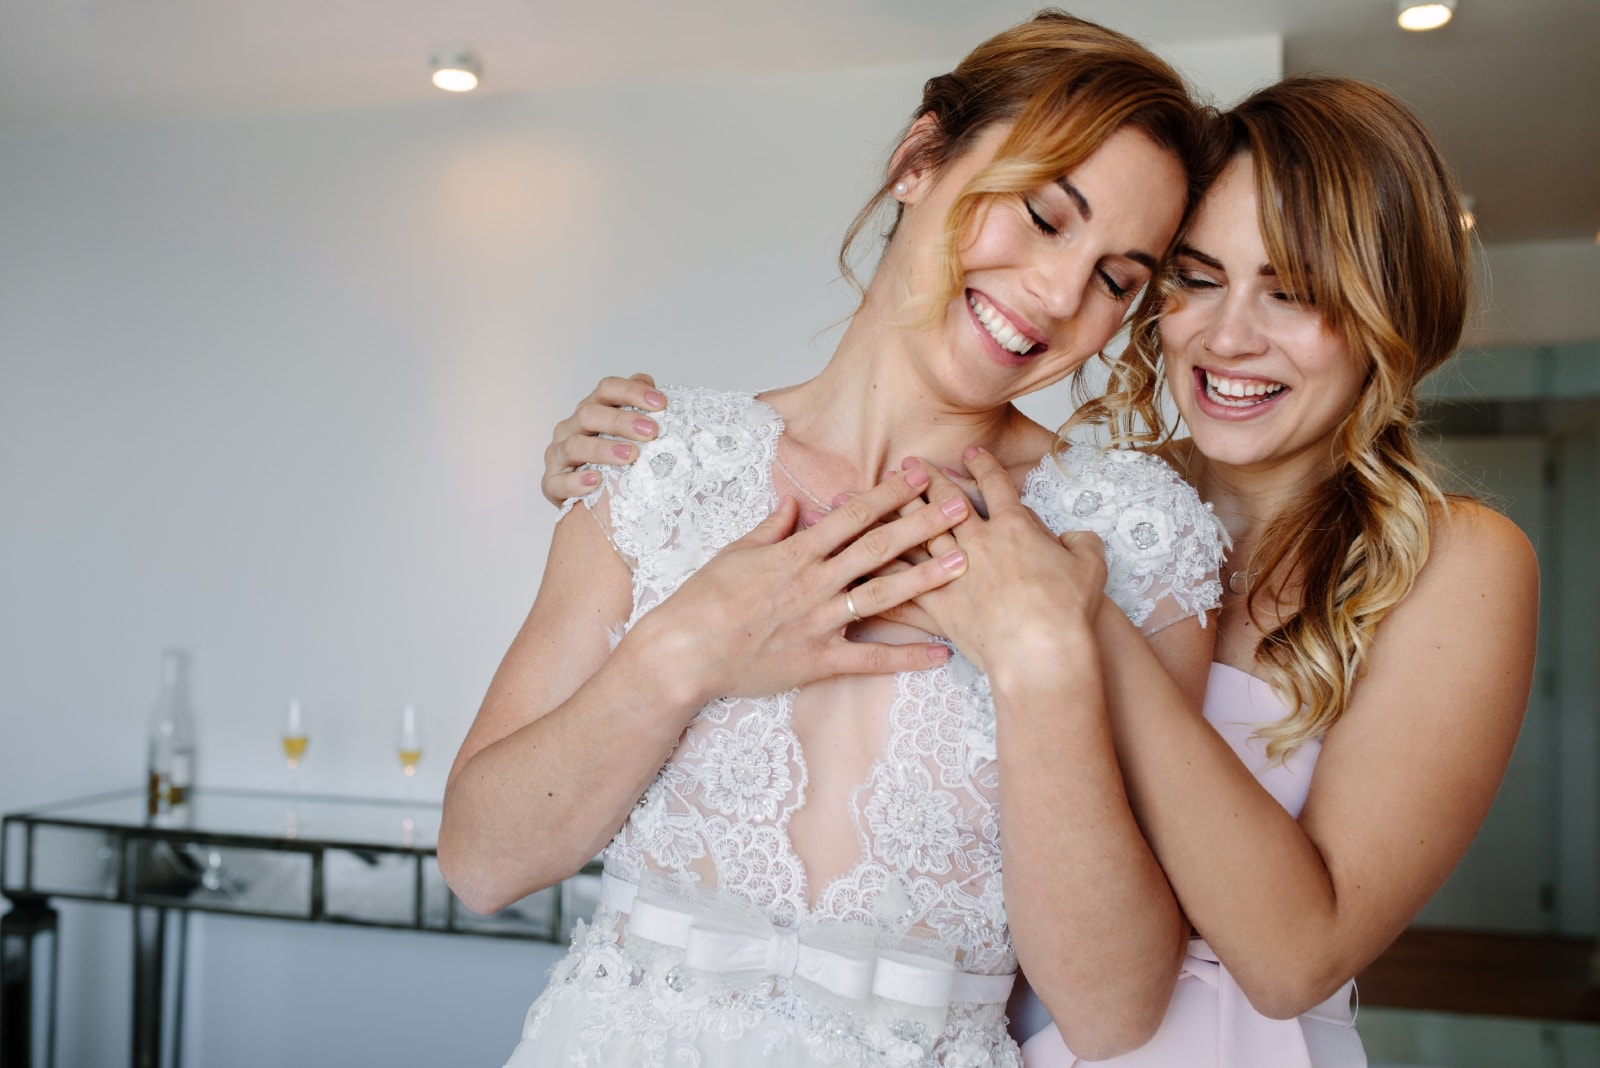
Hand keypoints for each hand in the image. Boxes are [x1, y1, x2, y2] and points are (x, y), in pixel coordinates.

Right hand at [542, 373, 662, 504]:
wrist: (593, 499)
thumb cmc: (616, 461)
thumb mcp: (631, 434)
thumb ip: (643, 412)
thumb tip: (661, 398)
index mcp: (593, 409)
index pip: (608, 389)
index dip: (633, 392)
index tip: (661, 404)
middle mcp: (572, 427)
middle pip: (589, 413)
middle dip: (621, 421)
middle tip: (651, 431)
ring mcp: (559, 454)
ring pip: (574, 446)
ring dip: (603, 449)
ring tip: (630, 456)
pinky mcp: (552, 482)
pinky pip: (558, 482)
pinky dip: (576, 482)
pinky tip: (596, 481)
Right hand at [626, 465, 972, 704]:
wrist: (683, 652)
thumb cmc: (704, 601)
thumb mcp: (735, 553)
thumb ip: (771, 527)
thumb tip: (793, 502)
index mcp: (795, 553)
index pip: (851, 515)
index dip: (888, 493)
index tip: (919, 474)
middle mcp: (814, 583)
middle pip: (877, 547)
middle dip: (922, 524)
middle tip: (960, 507)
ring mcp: (819, 622)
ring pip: (881, 595)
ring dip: (925, 578)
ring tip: (963, 563)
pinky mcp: (818, 661)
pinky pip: (869, 659)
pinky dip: (906, 657)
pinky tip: (940, 653)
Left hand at [893, 450, 1106, 675]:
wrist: (1042, 650)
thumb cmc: (1069, 611)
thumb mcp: (1091, 567)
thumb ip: (1083, 544)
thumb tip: (1075, 538)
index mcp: (1014, 527)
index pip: (996, 486)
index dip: (983, 465)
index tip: (971, 451)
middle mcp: (978, 542)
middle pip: (945, 502)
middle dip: (925, 479)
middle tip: (906, 463)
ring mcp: (953, 571)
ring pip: (918, 533)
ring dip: (896, 511)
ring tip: (877, 496)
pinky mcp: (939, 605)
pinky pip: (905, 583)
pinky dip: (883, 570)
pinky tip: (864, 560)